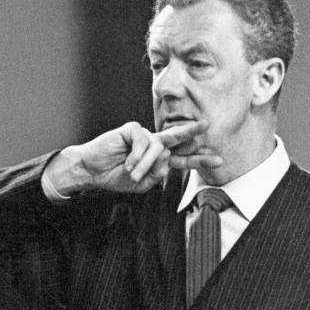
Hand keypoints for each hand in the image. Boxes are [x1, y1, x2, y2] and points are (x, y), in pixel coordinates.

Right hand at [45, 120, 221, 195]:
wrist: (92, 171)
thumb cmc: (115, 177)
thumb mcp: (140, 184)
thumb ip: (156, 176)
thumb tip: (167, 159)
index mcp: (158, 160)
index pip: (181, 159)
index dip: (198, 158)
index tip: (217, 158)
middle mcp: (154, 145)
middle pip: (178, 140)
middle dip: (193, 133)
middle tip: (208, 125)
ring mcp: (143, 136)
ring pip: (157, 148)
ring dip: (145, 164)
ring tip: (131, 174)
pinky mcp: (132, 130)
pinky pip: (143, 142)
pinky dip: (137, 156)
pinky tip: (127, 163)